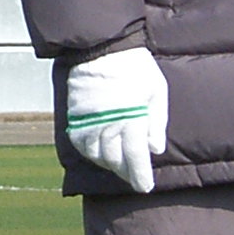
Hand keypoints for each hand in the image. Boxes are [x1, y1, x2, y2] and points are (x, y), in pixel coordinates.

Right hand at [63, 45, 169, 193]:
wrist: (102, 47)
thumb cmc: (135, 67)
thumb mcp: (157, 90)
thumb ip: (156, 122)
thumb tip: (155, 149)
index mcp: (131, 117)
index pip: (135, 157)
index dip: (140, 175)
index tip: (145, 187)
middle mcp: (108, 123)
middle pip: (115, 160)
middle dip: (126, 173)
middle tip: (134, 177)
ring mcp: (89, 121)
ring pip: (97, 155)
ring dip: (110, 165)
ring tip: (120, 166)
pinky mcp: (76, 116)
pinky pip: (81, 144)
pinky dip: (91, 154)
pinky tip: (100, 154)